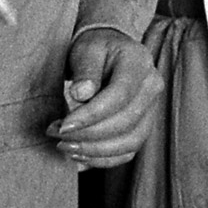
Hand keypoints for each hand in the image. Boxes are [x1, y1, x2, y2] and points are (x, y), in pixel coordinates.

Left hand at [49, 28, 162, 168]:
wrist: (110, 51)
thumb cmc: (96, 48)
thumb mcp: (86, 48)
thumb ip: (85, 69)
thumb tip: (81, 94)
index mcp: (139, 63)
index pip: (118, 96)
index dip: (90, 115)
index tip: (63, 126)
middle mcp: (151, 88)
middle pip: (125, 123)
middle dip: (88, 135)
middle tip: (56, 135)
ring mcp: (151, 109)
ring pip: (129, 142)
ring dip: (94, 151)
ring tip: (64, 147)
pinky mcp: (143, 126)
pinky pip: (128, 151)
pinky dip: (103, 159)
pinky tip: (79, 156)